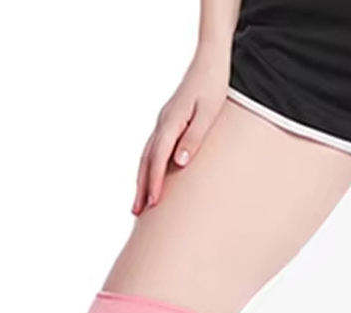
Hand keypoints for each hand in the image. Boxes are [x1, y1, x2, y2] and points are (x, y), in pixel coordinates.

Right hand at [132, 45, 229, 214]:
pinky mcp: (169, 122)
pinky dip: (148, 167)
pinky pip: (153, 150)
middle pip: (146, 161)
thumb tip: (179, 164)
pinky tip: (149, 178)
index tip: (153, 204)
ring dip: (141, 180)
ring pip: (146, 156)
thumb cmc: (213, 88)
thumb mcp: (208, 114)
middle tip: (137, 213)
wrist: (209, 61)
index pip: (158, 159)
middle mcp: (163, 123)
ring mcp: (163, 122)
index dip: (154, 182)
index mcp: (171, 123)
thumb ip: (193, 139)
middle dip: (141, 187)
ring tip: (139, 204)